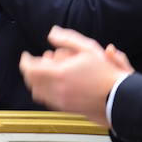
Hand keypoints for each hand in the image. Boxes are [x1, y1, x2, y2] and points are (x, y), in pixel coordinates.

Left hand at [18, 26, 133, 126]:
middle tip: (34, 62)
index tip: (26, 55)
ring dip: (36, 81)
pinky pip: (47, 100)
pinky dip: (44, 90)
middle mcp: (56, 89)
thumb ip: (67, 39)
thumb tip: (52, 33)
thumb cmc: (105, 72)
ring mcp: (60, 101)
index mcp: (59, 74)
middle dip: (29, 70)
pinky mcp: (65, 109)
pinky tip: (54, 83)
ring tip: (45, 72)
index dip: (25, 61)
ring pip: (37, 92)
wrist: (117, 97)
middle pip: (31, 81)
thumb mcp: (88, 48)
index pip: (30, 68)